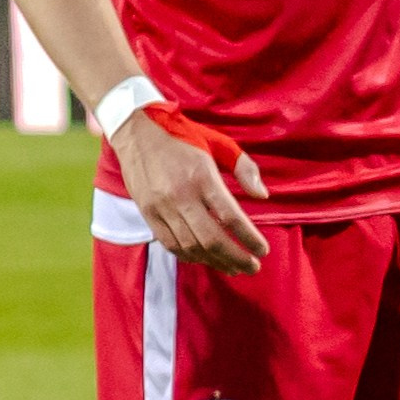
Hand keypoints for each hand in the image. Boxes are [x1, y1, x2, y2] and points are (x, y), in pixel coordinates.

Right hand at [113, 110, 268, 271]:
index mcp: (202, 176)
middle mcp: (181, 195)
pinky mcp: (148, 214)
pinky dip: (191, 256)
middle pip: (212, 239)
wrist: (136, 132)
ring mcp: (162, 208)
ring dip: (215, 261)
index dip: (249, 238)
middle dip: (236, 258)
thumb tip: (262, 196)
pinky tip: (206, 259)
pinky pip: (171, 244)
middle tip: (253, 267)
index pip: (230, 217)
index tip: (263, 250)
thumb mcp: (218, 143)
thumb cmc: (182, 137)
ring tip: (233, 267)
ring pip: (191, 247)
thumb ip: (244, 167)